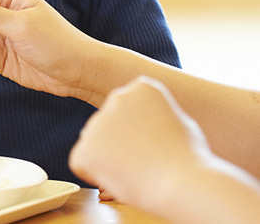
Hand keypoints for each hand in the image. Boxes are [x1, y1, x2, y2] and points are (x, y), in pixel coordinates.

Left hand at [69, 76, 210, 210]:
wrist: (183, 183)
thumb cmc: (189, 158)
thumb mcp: (178, 122)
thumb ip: (153, 116)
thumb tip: (142, 120)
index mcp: (142, 88)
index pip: (131, 110)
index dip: (143, 134)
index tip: (159, 144)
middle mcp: (116, 97)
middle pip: (111, 125)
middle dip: (122, 143)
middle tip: (146, 161)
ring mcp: (98, 120)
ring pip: (96, 143)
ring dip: (109, 157)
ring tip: (136, 170)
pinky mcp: (85, 146)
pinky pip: (82, 161)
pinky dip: (95, 173)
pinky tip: (120, 177)